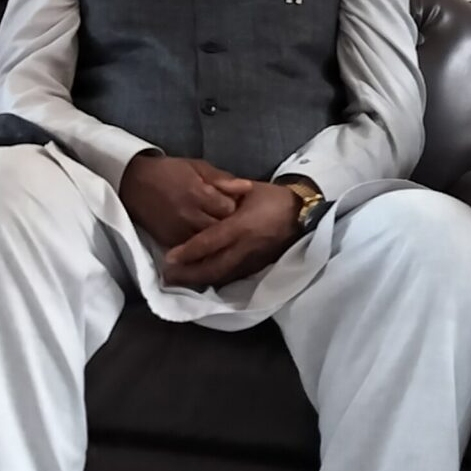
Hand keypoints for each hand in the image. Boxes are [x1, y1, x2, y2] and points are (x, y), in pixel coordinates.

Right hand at [117, 155, 244, 249]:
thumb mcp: (197, 167)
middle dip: (229, 224)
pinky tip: (207, 240)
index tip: (234, 203)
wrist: (134, 183)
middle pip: (221, 229)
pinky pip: (194, 251)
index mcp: (198, 193)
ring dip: (217, 238)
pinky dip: (202, 247)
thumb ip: (222, 179)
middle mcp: (190, 215)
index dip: (235, 206)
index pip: (229, 209)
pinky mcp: (170, 241)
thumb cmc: (169, 171)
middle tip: (231, 219)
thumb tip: (247, 188)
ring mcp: (179, 230)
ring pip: (209, 244)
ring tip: (221, 231)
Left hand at [162, 181, 303, 288]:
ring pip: (222, 277)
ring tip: (178, 281)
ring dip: (199, 281)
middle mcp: (246, 247)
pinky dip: (214, 280)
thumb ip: (225, 191)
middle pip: (213, 267)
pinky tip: (200, 280)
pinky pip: (232, 277)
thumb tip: (202, 195)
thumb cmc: (272, 198)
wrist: (303, 214)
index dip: (188, 252)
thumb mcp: (248, 188)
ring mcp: (253, 260)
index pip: (210, 242)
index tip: (169, 259)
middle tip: (167, 277)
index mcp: (242, 226)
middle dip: (189, 275)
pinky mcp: (258, 267)